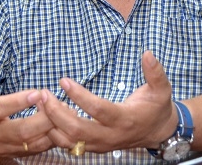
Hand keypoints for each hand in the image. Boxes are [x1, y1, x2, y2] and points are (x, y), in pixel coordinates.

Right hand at [0, 44, 55, 156]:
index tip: (37, 92)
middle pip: (20, 132)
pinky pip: (35, 150)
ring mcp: (3, 146)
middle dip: (42, 118)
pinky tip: (61, 122)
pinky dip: (51, 138)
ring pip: (31, 143)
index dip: (18, 102)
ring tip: (64, 109)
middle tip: (56, 101)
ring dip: (50, 128)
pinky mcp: (12, 152)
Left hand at [41, 51, 178, 152]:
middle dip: (56, 113)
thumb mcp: (162, 89)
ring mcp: (100, 144)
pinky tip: (45, 116)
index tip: (64, 81)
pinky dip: (54, 133)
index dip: (80, 96)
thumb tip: (148, 53)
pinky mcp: (93, 147)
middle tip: (43, 94)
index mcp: (124, 119)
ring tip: (39, 103)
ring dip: (51, 124)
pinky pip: (69, 145)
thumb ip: (155, 72)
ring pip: (69, 141)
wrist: (158, 132)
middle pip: (77, 130)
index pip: (98, 110)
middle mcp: (110, 136)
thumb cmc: (157, 106)